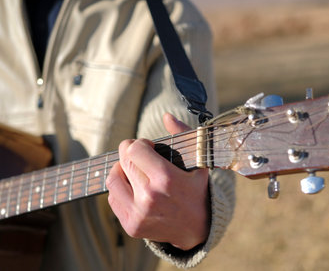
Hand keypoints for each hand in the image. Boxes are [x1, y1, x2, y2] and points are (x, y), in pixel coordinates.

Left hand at [106, 113, 209, 249]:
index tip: (150, 147)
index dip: (140, 143)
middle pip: (123, 162)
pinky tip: (134, 187)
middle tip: (140, 155)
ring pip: (113, 179)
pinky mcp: (131, 226)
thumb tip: (166, 116)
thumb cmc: (198, 190)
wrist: (199, 228)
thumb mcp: (199, 161)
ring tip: (135, 171)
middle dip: (129, 152)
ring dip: (122, 170)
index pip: (134, 149)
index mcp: (166, 179)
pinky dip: (121, 188)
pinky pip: (113, 198)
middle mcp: (149, 197)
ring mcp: (138, 214)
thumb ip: (183, 134)